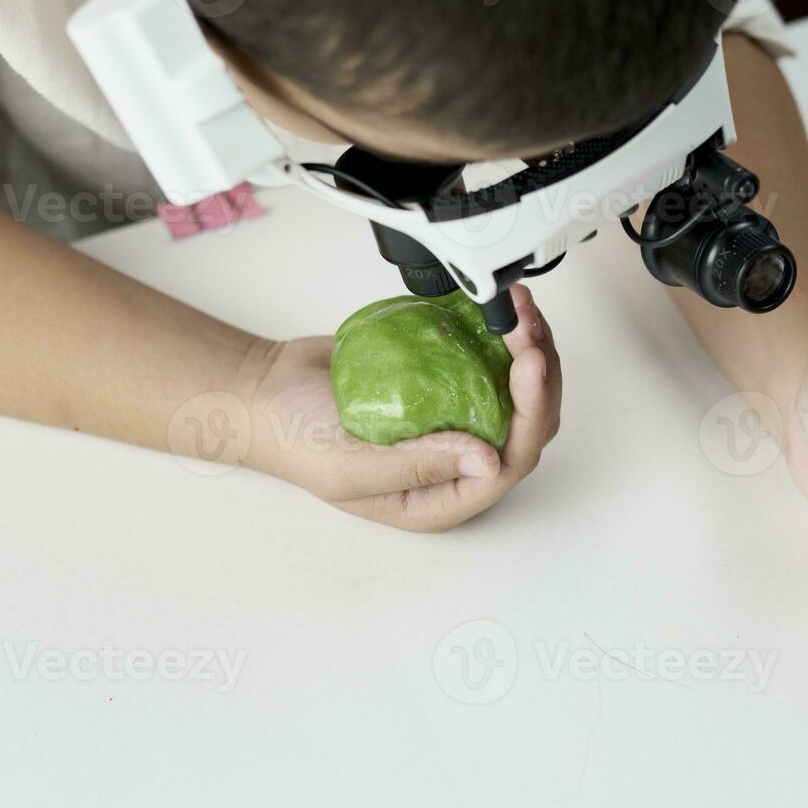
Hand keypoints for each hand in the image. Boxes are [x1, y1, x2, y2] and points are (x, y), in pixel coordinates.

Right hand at [248, 285, 561, 531]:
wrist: (267, 391)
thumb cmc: (296, 439)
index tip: (528, 363)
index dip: (531, 413)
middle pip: (526, 426)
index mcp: (440, 498)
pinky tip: (501, 308)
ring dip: (528, 351)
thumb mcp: (349, 465)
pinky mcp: (448, 385)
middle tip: (527, 326)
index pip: (509, 464)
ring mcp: (455, 421)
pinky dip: (502, 337)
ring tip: (520, 310)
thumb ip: (418, 465)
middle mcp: (456, 463)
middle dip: (540, 375)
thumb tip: (487, 460)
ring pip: (517, 393)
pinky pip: (491, 365)